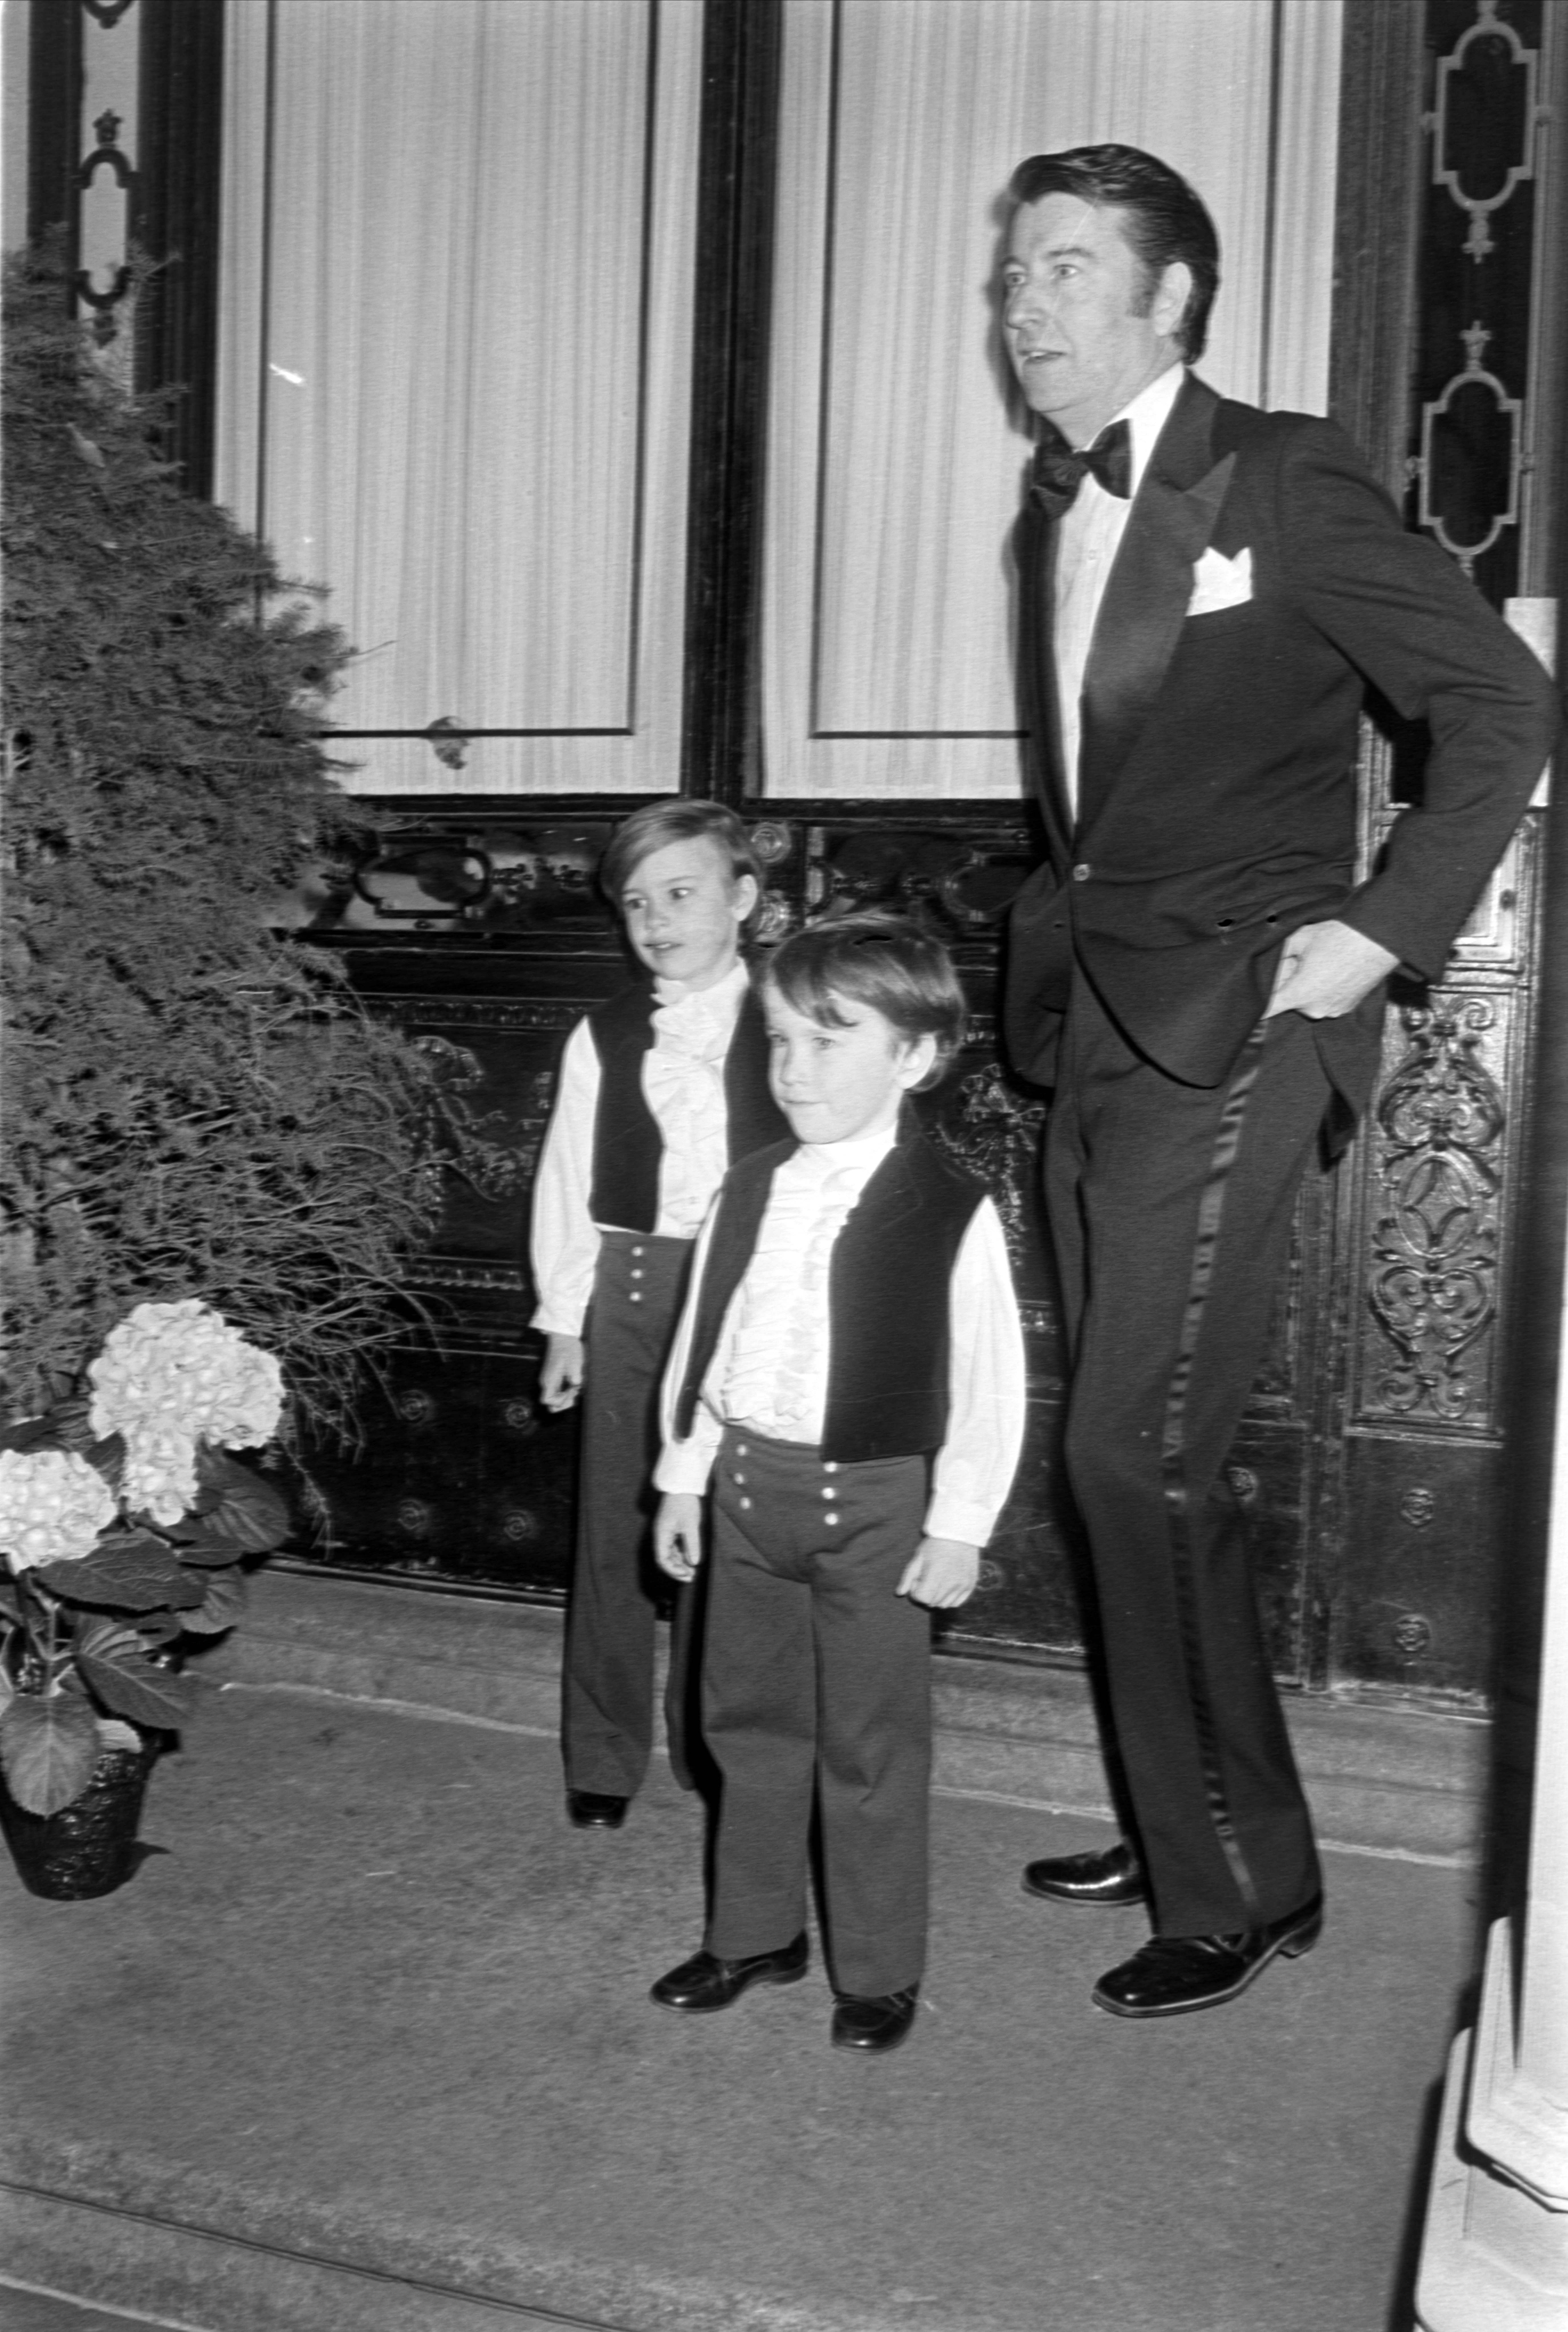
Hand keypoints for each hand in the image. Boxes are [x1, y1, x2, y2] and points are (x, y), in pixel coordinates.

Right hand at [539, 1333, 584, 1410]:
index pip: (547, 1401)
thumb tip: (576, 1387)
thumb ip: (575, 1378)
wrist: (563, 1336)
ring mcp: (549, 1380)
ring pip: (555, 1397)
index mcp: (549, 1380)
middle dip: (563, 1401)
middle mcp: (546, 1382)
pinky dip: (565, 1390)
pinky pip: (557, 1390)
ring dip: (566, 1396)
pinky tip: (573, 1381)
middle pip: (550, 1403)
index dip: (560, 1402)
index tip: (570, 1391)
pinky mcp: (553, 1377)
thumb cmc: (568, 1348)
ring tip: (575, 1384)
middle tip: (574, 1390)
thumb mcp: (575, 1363)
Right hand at [654, 1493, 704, 1581]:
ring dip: (680, 1563)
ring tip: (693, 1571)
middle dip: (677, 1569)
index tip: (686, 1575)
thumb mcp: (690, 1524)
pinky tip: (692, 1559)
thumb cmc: (685, 1502)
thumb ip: (692, 1544)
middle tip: (691, 1577)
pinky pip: (675, 1547)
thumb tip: (694, 1562)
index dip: (673, 1570)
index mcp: (661, 1534)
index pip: (662, 1559)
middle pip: (665, 1559)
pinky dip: (682, 1555)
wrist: (683, 1484)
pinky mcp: (673, 1530)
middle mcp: (661, 1535)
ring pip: (671, 1554)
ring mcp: (667, 1533)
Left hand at [897, 1536, 979, 1608]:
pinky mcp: (970, 1585)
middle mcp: (951, 1583)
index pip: (922, 1598)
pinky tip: (947, 1584)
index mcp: (935, 1575)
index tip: (918, 1579)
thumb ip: (907, 1577)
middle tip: (928, 1578)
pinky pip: (956, 1602)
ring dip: (937, 1597)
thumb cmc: (935, 1544)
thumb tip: (899, 1593)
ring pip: (944, 1605)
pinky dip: (949, 1598)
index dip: (915, 1591)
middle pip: (932, 1603)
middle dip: (925, 1594)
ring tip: (938, 1580)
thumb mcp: (918, 1557)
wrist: (959, 1533)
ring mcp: (962, 1585)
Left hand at [1264, 920, 1397, 1020]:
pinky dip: (1324, 989)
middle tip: (1299, 961)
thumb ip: (1277, 953)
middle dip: (1289, 983)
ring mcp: (1333, 1011)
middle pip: (1290, 1000)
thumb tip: (1265, 962)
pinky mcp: (1347, 1008)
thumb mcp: (1299, 938)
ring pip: (1308, 1001)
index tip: (1252, 999)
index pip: (1267, 1009)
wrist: (1378, 940)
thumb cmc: (1338, 937)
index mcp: (1299, 995)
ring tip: (1320, 963)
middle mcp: (1315, 1010)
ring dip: (1308, 986)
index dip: (1258, 1002)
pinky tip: (1332, 969)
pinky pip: (1326, 1001)